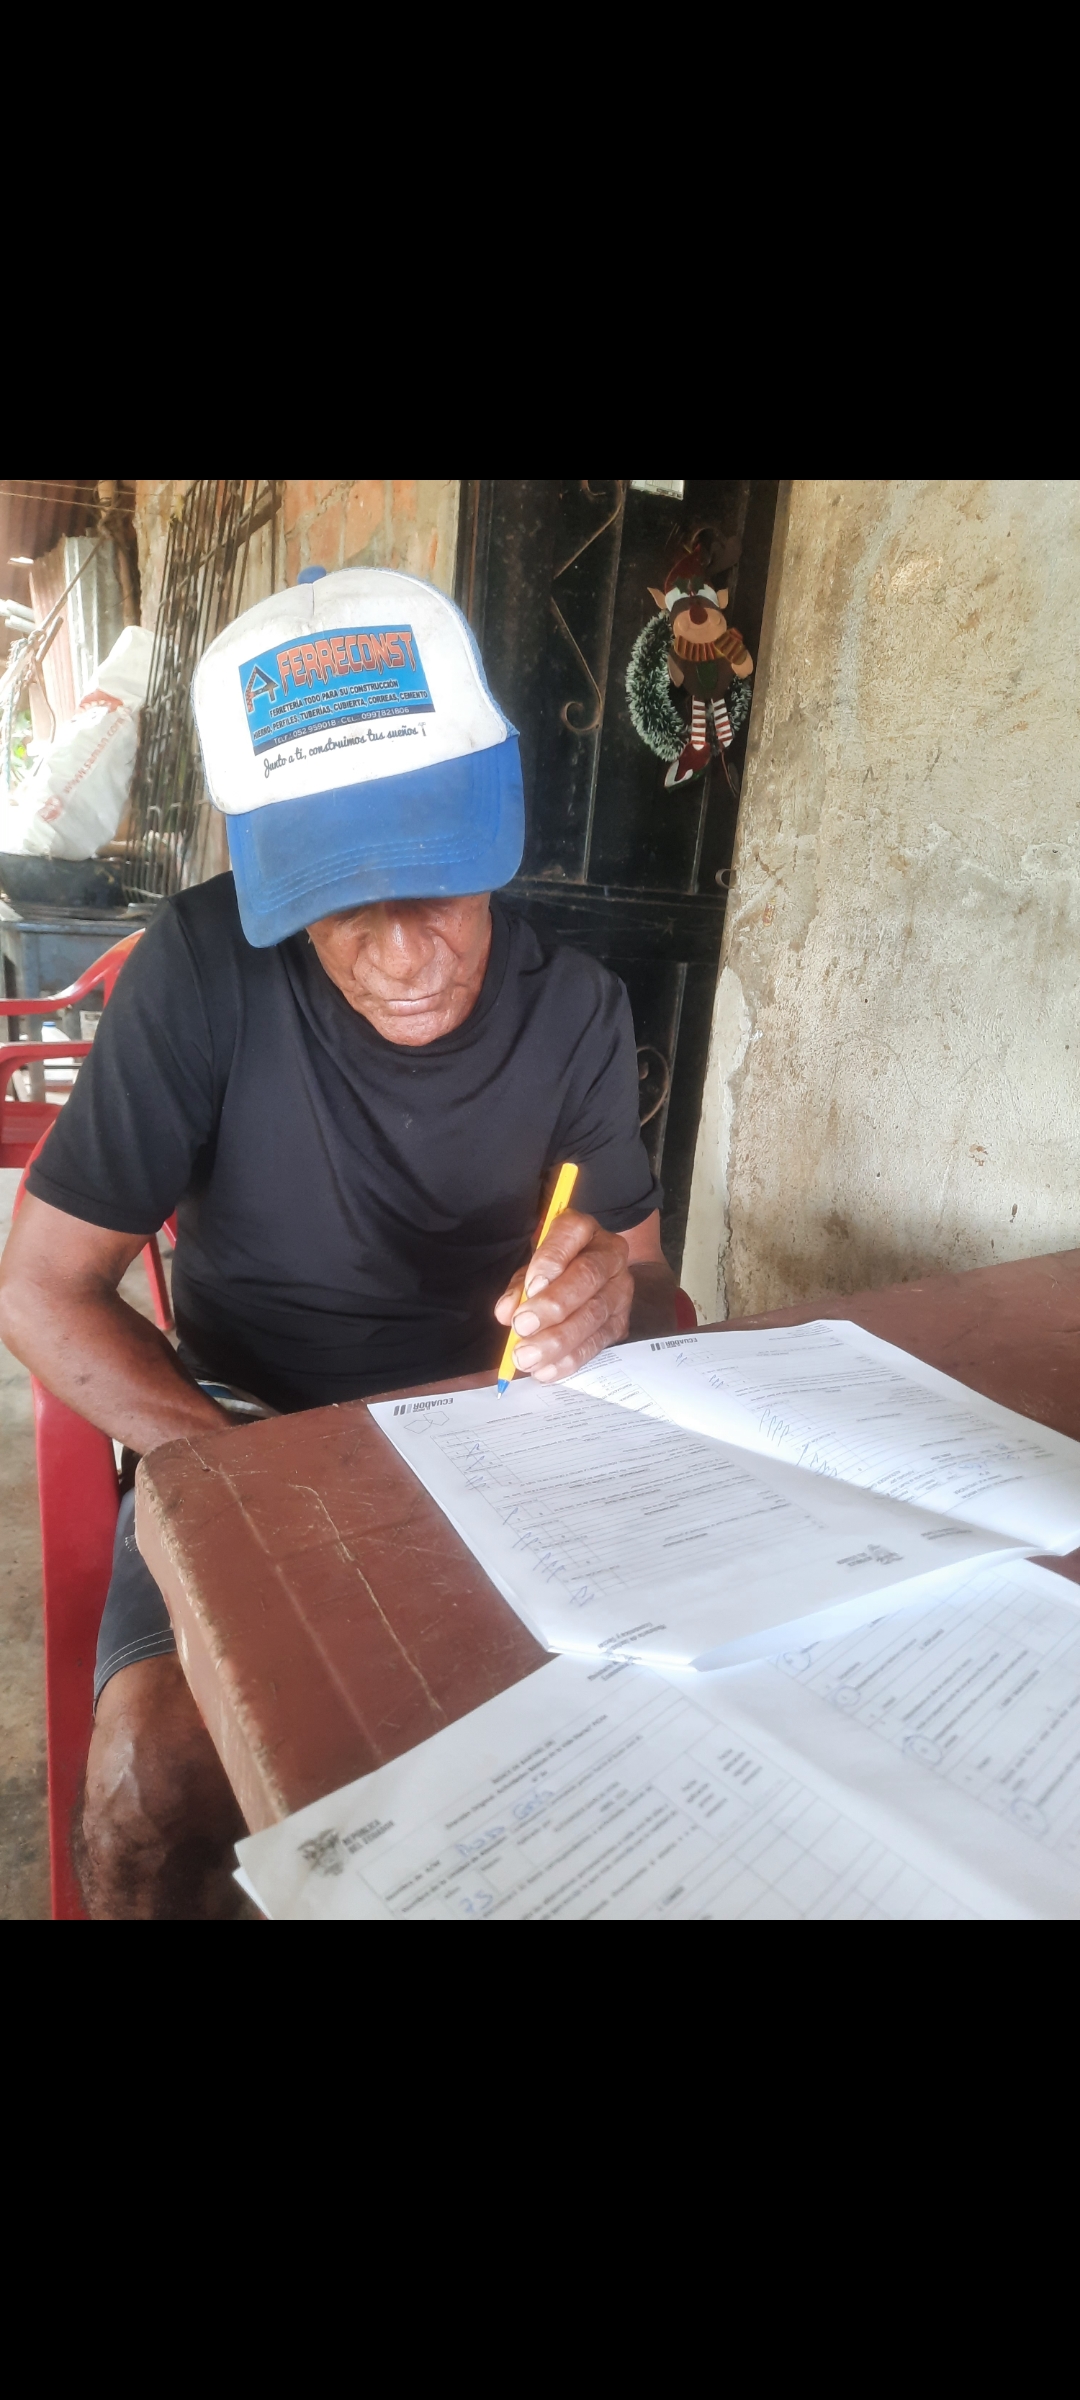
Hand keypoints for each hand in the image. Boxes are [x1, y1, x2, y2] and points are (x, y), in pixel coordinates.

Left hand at [494, 1210, 632, 1382]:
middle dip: (554, 1305)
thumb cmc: (553, 1271)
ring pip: (595, 1314)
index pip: (572, 1233)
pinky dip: (570, 1359)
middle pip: (588, 1276)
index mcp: (583, 1230)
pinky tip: (546, 1370)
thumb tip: (507, 1312)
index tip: (530, 1286)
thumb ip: (518, 1288)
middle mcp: (609, 1255)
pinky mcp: (621, 1322)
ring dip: (559, 1340)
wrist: (591, 1280)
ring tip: (528, 1357)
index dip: (552, 1260)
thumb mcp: (530, 1270)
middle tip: (522, 1327)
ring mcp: (621, 1289)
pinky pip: (598, 1342)